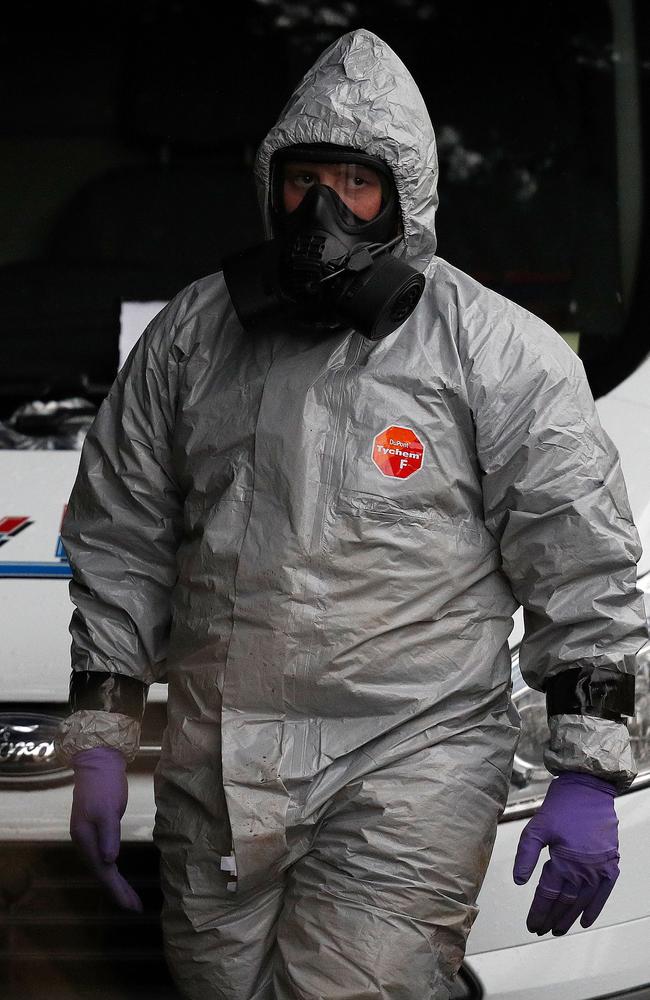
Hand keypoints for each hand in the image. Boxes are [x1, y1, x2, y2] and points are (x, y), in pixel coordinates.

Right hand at [70, 747, 142, 911]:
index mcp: (85, 838)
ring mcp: (89, 837)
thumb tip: (109, 861)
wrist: (97, 764)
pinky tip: (117, 875)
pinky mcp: (96, 831)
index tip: (132, 905)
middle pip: (101, 872)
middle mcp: (84, 841)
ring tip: (130, 899)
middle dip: (118, 891)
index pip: (102, 870)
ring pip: (102, 866)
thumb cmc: (104, 785)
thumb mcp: (107, 808)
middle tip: (135, 907)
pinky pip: (103, 857)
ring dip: (115, 883)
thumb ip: (108, 835)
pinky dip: (112, 869)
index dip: (117, 889)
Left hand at [513, 771, 618, 935]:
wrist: (588, 790)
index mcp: (564, 862)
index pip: (548, 895)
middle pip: (565, 902)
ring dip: (570, 917)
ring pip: (582, 901)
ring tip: (559, 929)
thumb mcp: (536, 828)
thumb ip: (526, 856)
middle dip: (552, 918)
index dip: (539, 911)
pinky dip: (595, 908)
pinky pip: (604, 894)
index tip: (532, 923)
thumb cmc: (562, 806)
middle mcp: (584, 870)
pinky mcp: (610, 864)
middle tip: (542, 929)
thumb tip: (519, 881)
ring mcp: (600, 869)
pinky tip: (585, 920)